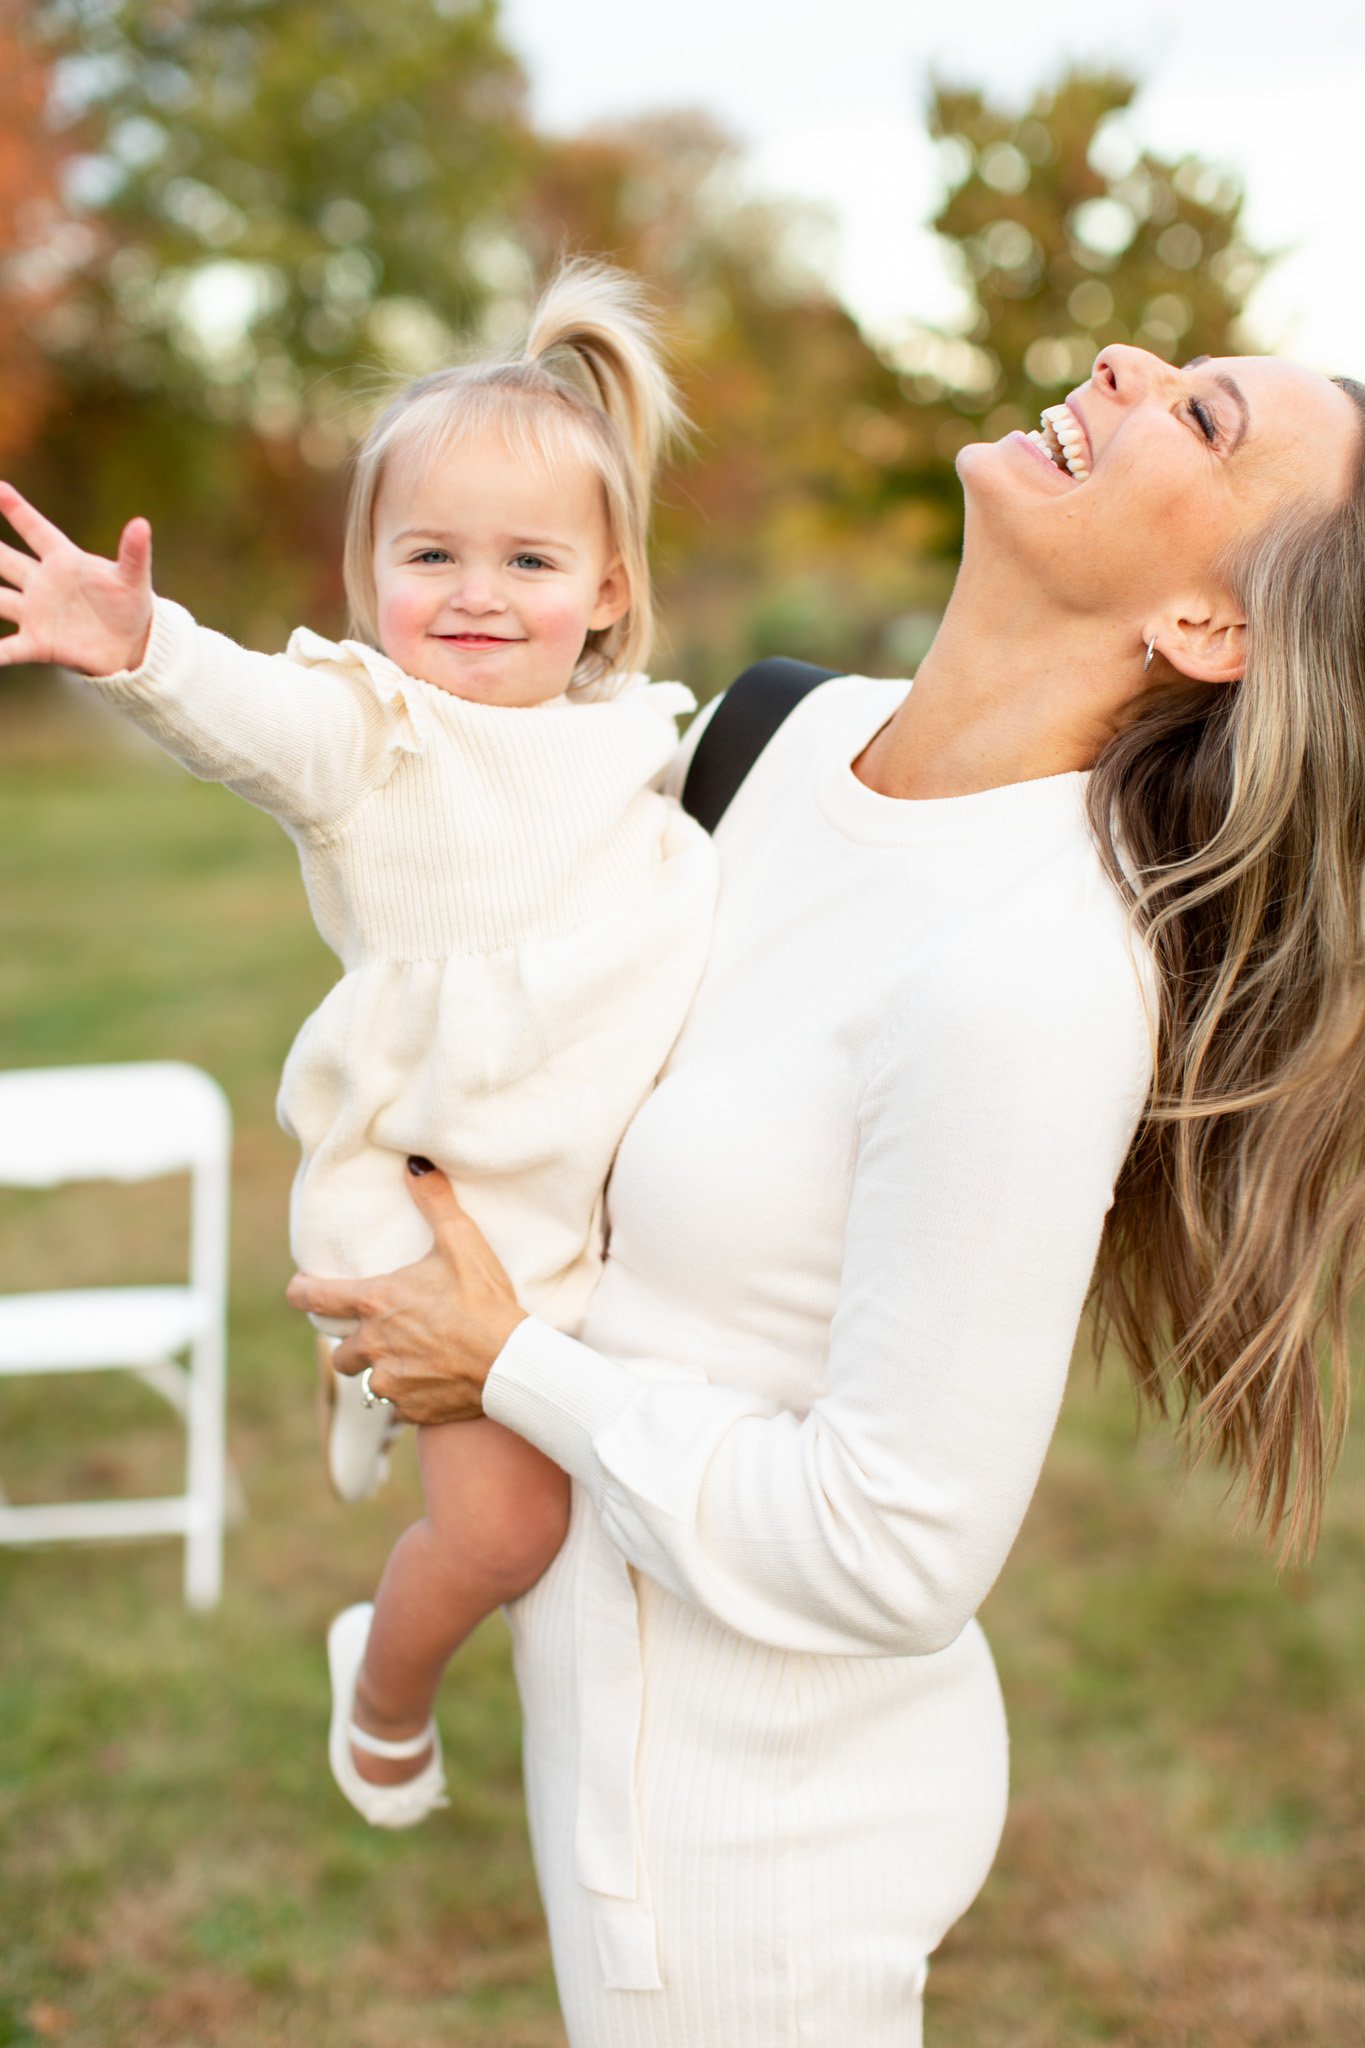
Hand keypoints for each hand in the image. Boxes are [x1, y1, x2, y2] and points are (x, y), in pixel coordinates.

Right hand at [0, 480, 154, 675]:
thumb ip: (134, 554)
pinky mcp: (38, 643)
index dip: (17, 509)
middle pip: (2, 560)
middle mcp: (42, 583)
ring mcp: (36, 613)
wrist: (133, 648)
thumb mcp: (133, 579)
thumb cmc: (131, 606)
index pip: (36, 530)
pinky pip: (8, 648)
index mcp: (64, 560)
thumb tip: (142, 524)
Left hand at [285, 1158, 528, 1425]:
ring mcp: (389, 1381)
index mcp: (376, 1303)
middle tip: (379, 1332)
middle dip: (353, 1343)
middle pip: (339, 1351)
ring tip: (410, 1359)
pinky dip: (410, 1395)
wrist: (511, 1363)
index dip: (301, 1291)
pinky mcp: (410, 1409)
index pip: (313, 1298)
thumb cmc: (485, 1300)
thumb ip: (434, 1201)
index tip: (300, 1289)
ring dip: (381, 1370)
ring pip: (368, 1380)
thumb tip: (415, 1163)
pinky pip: (398, 1405)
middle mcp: (373, 1344)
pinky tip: (434, 1381)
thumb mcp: (462, 1242)